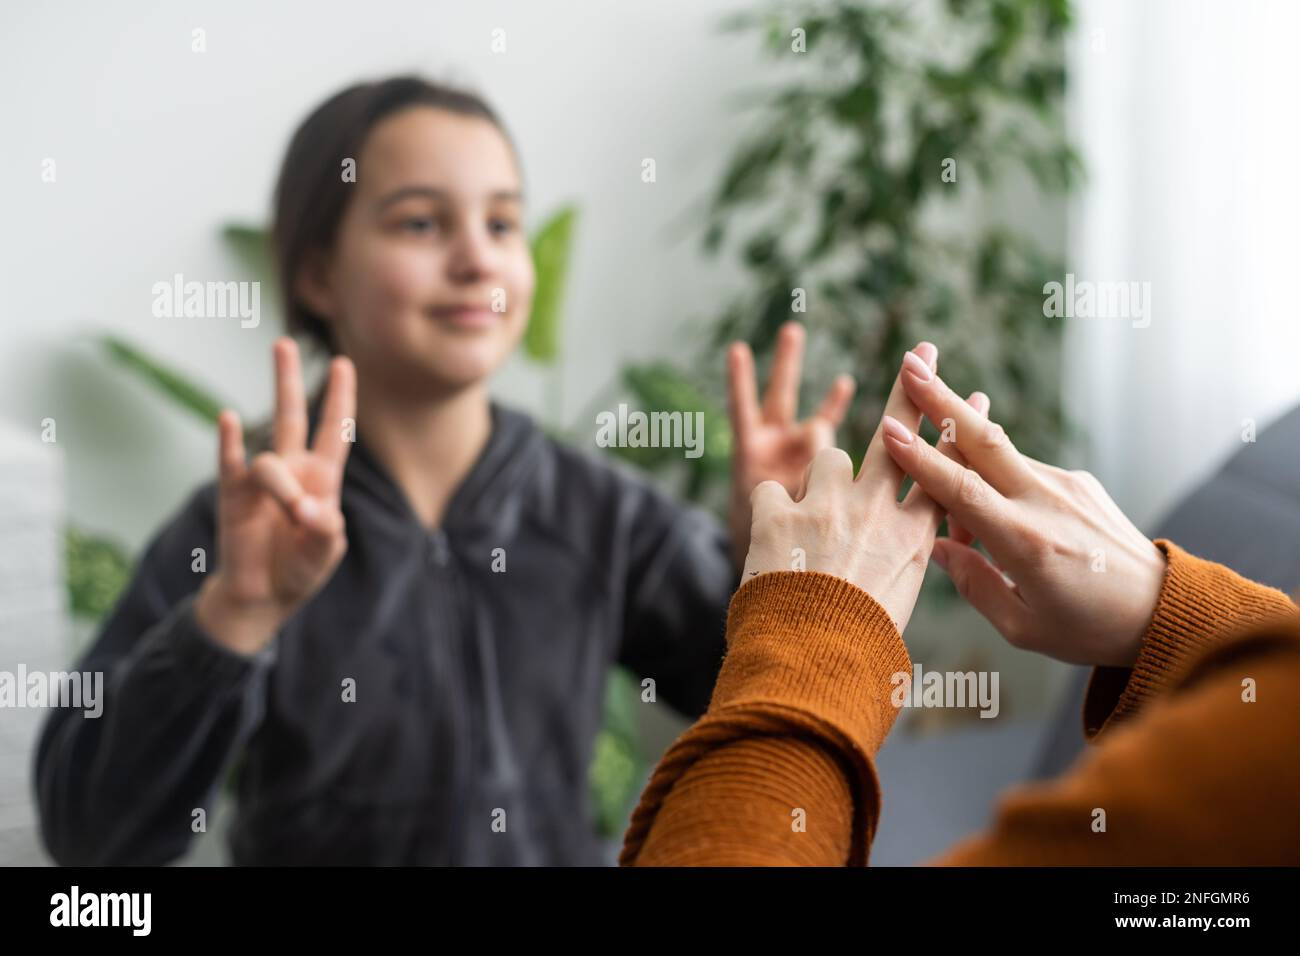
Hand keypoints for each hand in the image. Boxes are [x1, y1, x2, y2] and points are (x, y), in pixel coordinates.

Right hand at [195, 338, 356, 655]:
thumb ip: (325, 531)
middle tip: (282, 343)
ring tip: (292, 518)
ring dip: (282, 489)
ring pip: (270, 462)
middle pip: (291, 416)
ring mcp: (260, 481)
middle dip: (287, 380)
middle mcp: (291, 470)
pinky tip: (228, 418)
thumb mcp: (325, 553)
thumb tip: (307, 508)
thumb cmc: (300, 570)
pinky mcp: (232, 495)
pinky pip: (231, 462)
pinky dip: (229, 441)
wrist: (262, 597)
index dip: (340, 399)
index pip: (334, 431)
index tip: (345, 363)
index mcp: (322, 479)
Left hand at [742, 344, 985, 633]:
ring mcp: (827, 505)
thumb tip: (898, 557)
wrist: (809, 663)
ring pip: (828, 459)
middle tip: (922, 352)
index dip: (958, 436)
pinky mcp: (779, 512)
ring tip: (809, 520)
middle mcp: (876, 512)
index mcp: (912, 541)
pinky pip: (770, 490)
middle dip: (913, 389)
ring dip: (820, 478)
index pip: (945, 474)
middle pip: (900, 433)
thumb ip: (898, 567)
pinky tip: (769, 543)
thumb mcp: (897, 607)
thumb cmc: (856, 648)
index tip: (974, 402)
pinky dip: (769, 511)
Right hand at [879, 361, 1166, 666]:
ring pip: (998, 455)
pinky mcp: (1078, 482)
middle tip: (909, 363)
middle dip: (942, 399)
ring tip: (947, 485)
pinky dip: (993, 482)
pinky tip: (990, 518)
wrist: (1164, 611)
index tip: (890, 428)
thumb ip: (973, 584)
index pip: (962, 490)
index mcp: (1026, 543)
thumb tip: (937, 546)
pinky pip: (1020, 472)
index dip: (922, 458)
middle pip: (983, 439)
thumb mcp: (1022, 626)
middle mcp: (1045, 503)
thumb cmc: (1089, 628)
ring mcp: (1065, 485)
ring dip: (960, 450)